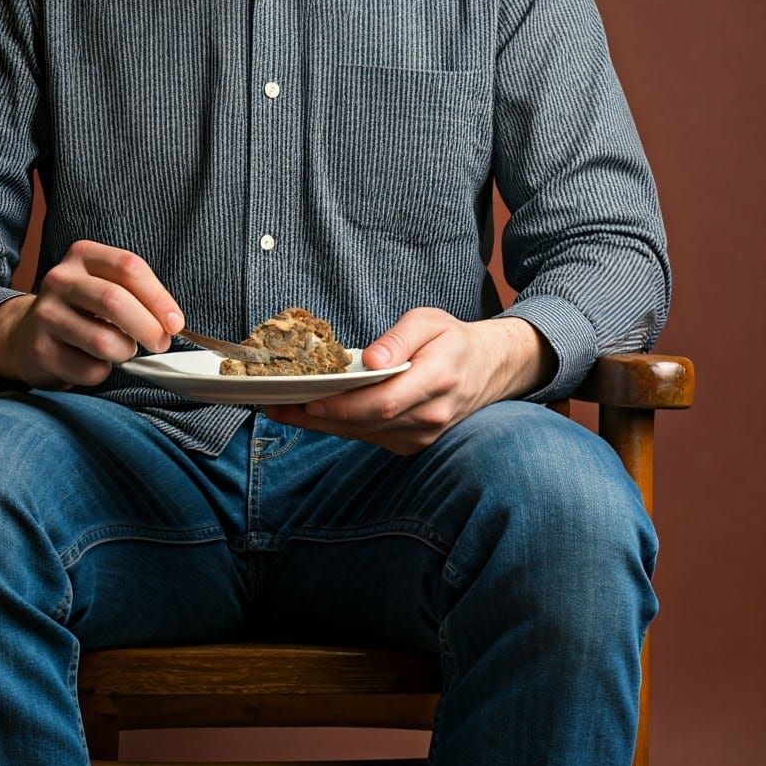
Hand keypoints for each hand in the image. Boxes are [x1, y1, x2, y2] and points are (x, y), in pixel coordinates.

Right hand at [0, 241, 184, 388]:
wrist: (27, 333)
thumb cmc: (82, 311)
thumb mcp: (106, 286)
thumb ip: (138, 296)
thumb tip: (171, 324)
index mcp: (83, 256)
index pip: (129, 267)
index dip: (159, 298)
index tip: (175, 323)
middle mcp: (61, 280)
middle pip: (115, 301)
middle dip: (148, 328)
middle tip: (159, 343)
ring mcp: (46, 314)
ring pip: (104, 341)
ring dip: (124, 353)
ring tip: (121, 351)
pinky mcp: (39, 349)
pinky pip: (89, 369)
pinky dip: (102, 372)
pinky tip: (94, 363)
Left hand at [264, 308, 555, 454]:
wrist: (489, 371)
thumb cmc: (453, 341)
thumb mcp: (430, 321)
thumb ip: (400, 337)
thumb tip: (371, 358)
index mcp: (437, 381)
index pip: (382, 403)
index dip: (342, 406)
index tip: (307, 400)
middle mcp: (429, 417)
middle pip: (364, 423)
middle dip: (317, 416)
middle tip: (276, 405)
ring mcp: (421, 436)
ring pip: (362, 433)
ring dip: (321, 424)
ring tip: (283, 409)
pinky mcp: (411, 444)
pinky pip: (368, 437)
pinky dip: (340, 426)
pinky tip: (312, 414)